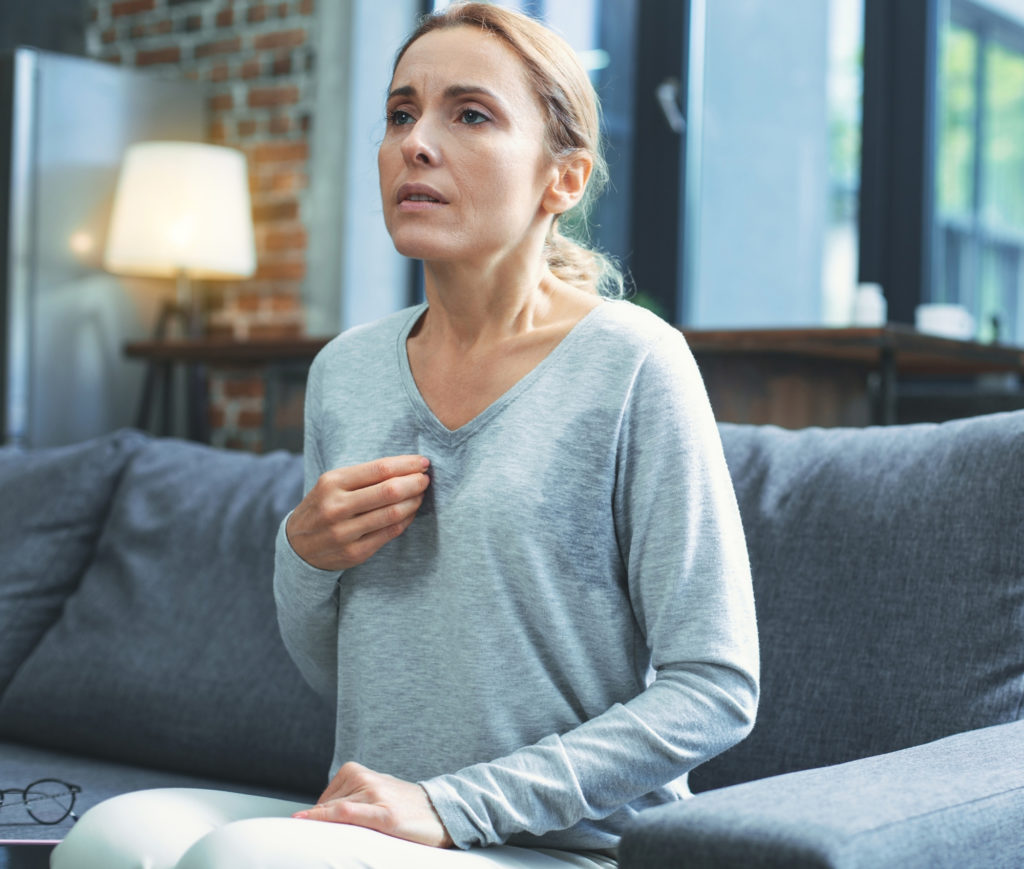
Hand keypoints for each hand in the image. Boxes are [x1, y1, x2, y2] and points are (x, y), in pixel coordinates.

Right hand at [286, 455, 430, 571]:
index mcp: (332, 483)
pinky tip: (411, 512)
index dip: (407, 465)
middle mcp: (336, 507)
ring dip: (414, 501)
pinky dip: (406, 520)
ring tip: (420, 494)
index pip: (380, 469)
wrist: (297, 546)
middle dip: (415, 482)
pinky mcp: (354, 552)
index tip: (423, 462)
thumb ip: (364, 476)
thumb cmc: (322, 507)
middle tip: (425, 479)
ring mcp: (344, 532)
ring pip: (393, 513)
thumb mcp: (332, 484)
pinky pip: (390, 533)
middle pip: (390, 491)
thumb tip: (406, 466)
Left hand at [293, 762, 452, 847]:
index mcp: (357, 771)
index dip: (313, 819)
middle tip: (316, 841)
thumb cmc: (405, 806)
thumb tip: (320, 814)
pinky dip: (323, 817)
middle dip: (317, 824)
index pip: (324, 799)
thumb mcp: (375, 794)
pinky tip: (307, 820)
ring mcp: (375, 795)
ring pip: (333, 810)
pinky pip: (345, 813)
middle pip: (327, 806)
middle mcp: (365, 779)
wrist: (442, 811)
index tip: (303, 832)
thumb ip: (349, 798)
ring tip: (341, 839)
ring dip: (323, 827)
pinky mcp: (385, 814)